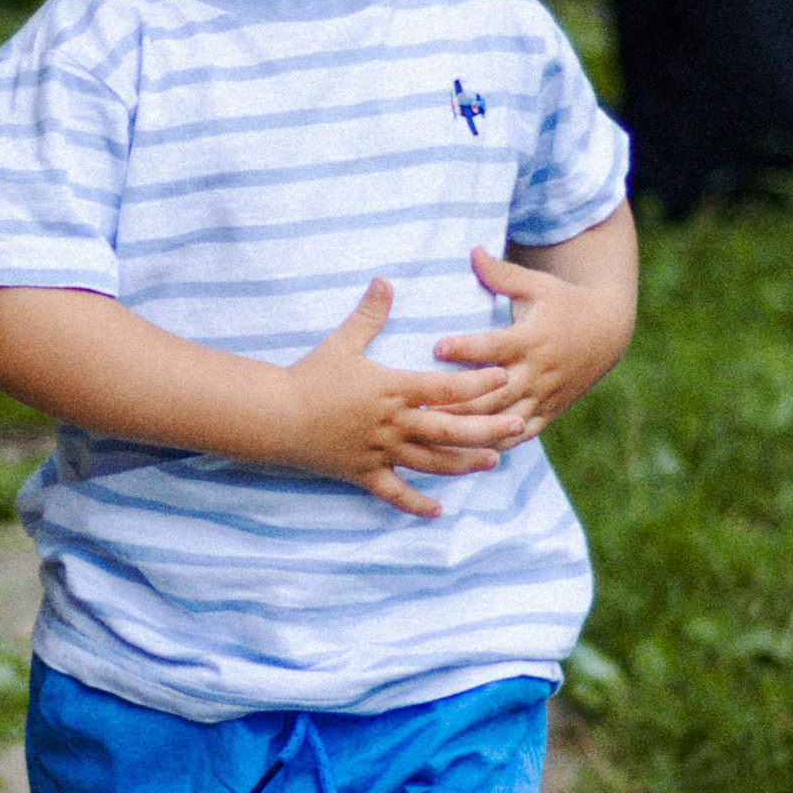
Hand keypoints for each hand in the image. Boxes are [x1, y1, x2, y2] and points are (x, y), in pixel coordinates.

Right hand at [278, 278, 504, 519]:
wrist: (276, 416)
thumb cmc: (310, 376)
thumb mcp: (342, 342)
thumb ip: (369, 314)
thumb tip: (385, 281)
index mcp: (392, 389)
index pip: (445, 388)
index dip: (476, 383)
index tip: (503, 376)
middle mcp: (392, 424)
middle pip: (449, 430)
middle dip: (486, 429)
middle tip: (517, 426)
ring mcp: (380, 452)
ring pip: (431, 463)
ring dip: (464, 463)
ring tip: (493, 462)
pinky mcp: (364, 473)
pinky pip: (395, 493)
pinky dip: (416, 503)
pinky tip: (438, 512)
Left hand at [428, 239, 634, 445]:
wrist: (607, 334)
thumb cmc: (563, 303)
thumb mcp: (537, 285)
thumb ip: (501, 274)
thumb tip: (472, 250)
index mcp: (532, 338)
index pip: (494, 345)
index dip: (467, 347)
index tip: (436, 347)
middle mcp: (537, 371)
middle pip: (494, 392)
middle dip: (459, 401)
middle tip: (420, 404)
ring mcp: (543, 396)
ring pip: (504, 420)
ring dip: (471, 429)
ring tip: (434, 432)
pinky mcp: (548, 412)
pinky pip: (520, 435)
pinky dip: (495, 445)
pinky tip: (464, 451)